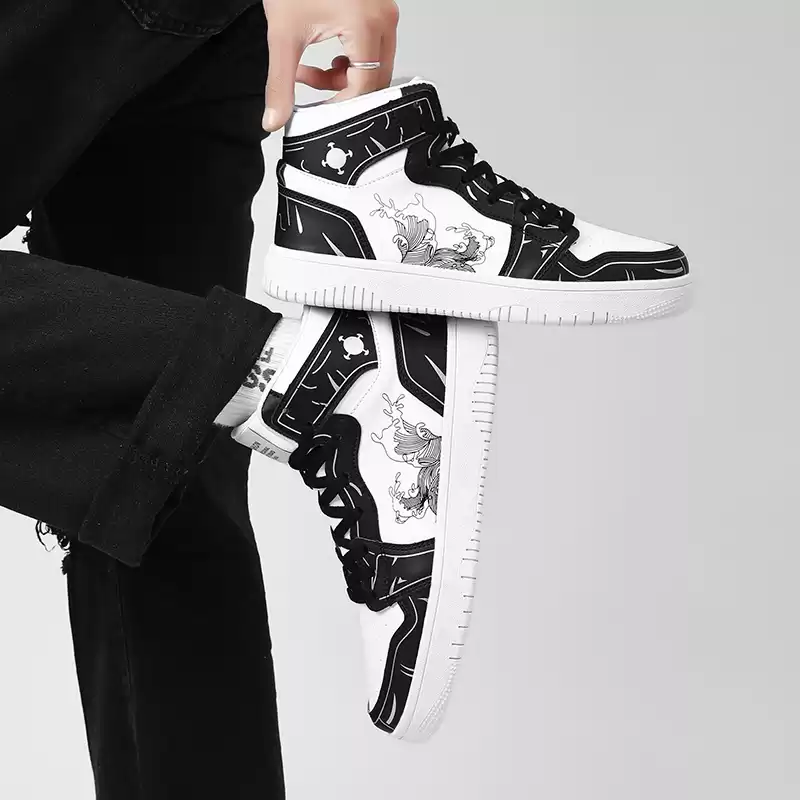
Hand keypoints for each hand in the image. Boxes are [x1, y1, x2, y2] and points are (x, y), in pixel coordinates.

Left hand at [262, 0, 399, 131]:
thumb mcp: (283, 35)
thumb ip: (280, 83)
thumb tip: (275, 119)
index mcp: (365, 24)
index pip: (364, 86)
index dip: (342, 106)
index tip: (322, 114)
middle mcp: (383, 19)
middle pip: (374, 80)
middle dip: (342, 92)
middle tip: (313, 86)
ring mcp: (384, 14)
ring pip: (374, 68)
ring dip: (344, 78)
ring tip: (314, 69)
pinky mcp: (379, 12)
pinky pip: (374, 52)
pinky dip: (351, 62)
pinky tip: (329, 54)